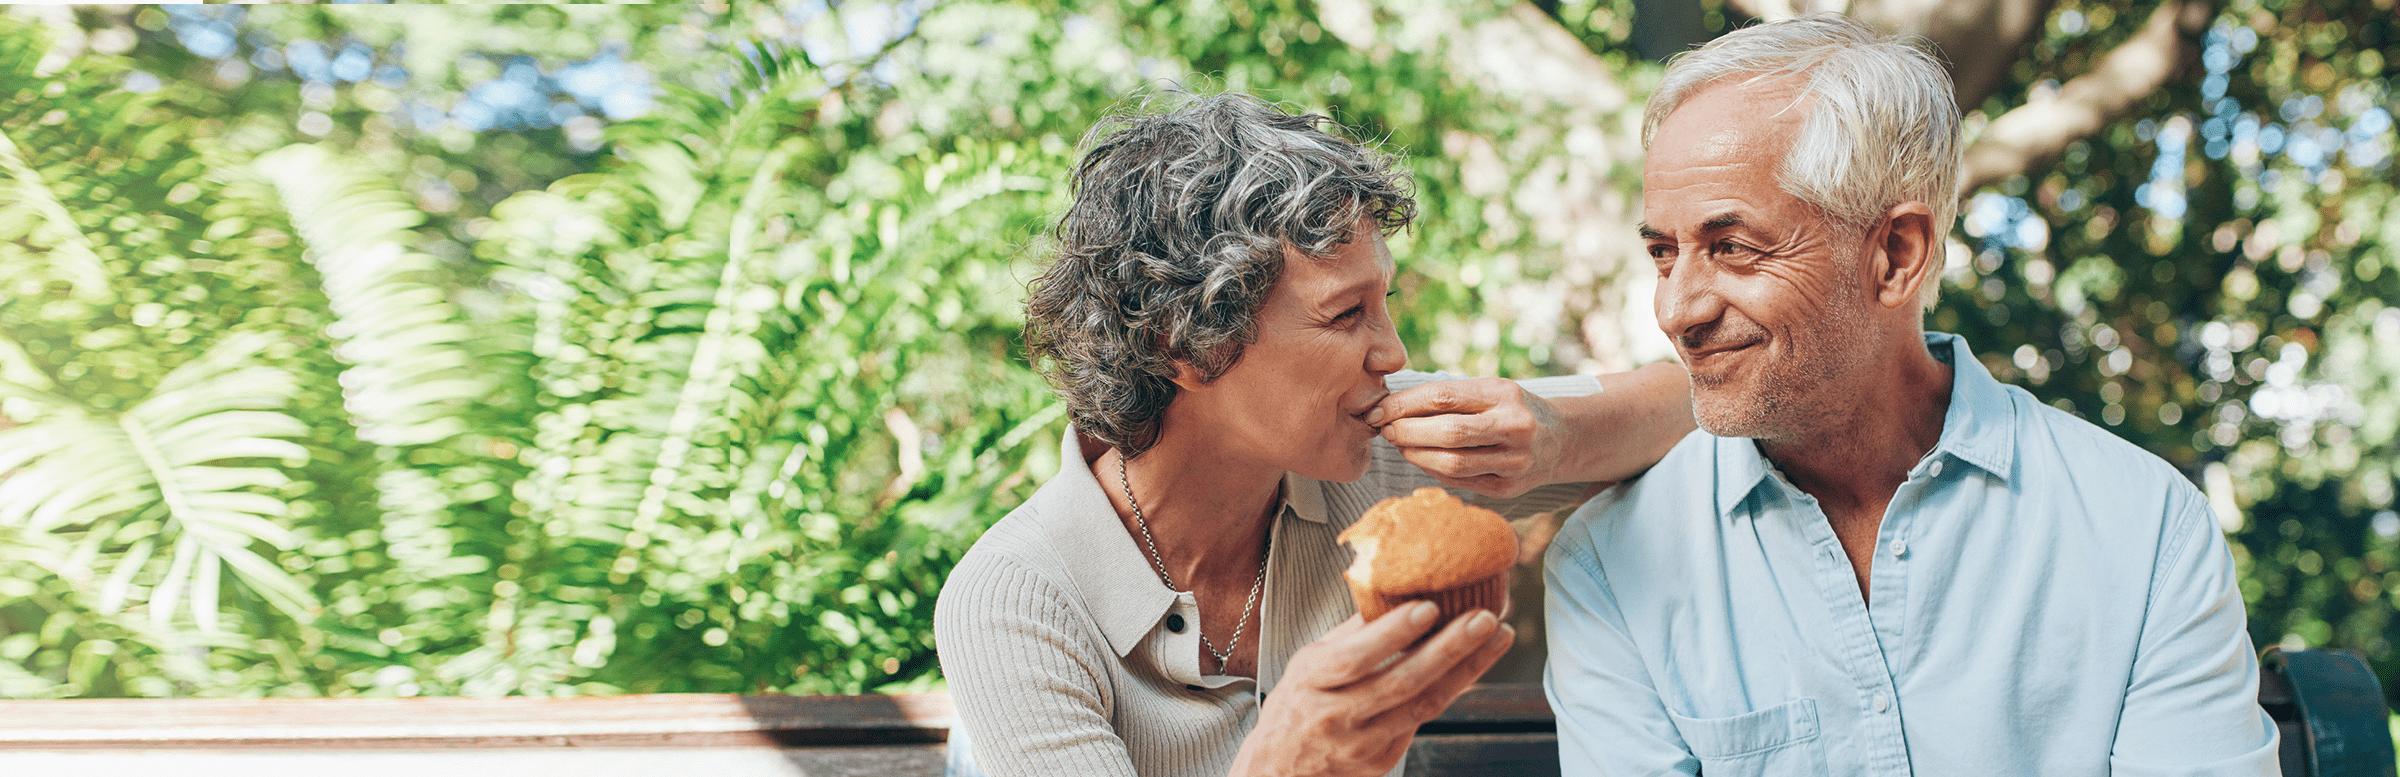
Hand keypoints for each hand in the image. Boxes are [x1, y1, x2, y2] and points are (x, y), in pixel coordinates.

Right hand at [1228, 602, 1514, 776]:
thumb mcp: (1309, 662)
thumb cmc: (1298, 702)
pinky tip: (1474, 664)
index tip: (1429, 606)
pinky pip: (1421, 720)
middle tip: (1484, 617)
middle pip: (1399, 682)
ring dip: (1466, 669)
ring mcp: (1360, 745)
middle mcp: (1335, 717)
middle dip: (1449, 648)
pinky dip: (1451, 689)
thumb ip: (1352, 632)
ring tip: (1497, 636)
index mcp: (1311, 682)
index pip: (1353, 658)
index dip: (1392, 634)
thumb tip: (1395, 587)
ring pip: (1422, 706)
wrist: (1279, 770)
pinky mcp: (1380, 761)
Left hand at [1370, 378, 1565, 498]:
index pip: (1443, 397)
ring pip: (1452, 464)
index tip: (1380, 410)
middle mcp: (1514, 427)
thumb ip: (1449, 397)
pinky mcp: (1508, 488)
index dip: (1404, 405)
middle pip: (1448, 433)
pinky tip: (1421, 459)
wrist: (1561, 440)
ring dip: (1415, 455)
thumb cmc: (1511, 409)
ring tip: (1400, 444)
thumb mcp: (1489, 390)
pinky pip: (1459, 481)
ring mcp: (1514, 462)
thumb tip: (1391, 407)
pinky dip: (1432, 470)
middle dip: (1407, 432)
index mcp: (1505, 394)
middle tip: (1386, 430)